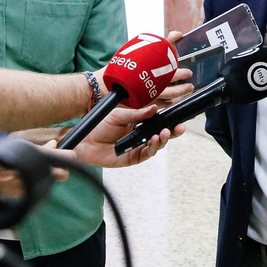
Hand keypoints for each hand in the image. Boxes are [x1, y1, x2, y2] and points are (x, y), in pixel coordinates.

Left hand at [47, 103, 183, 167]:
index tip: (179, 117)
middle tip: (180, 127)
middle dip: (173, 132)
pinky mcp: (133, 157)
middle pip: (162, 135)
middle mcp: (141, 135)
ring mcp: (138, 147)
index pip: (158, 122)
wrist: (86, 139)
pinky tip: (155, 140)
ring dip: (163, 139)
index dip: (169, 121)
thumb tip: (154, 109)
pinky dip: (152, 147)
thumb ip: (137, 114)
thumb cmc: (100, 125)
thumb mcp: (120, 115)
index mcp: (139, 123)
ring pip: (157, 145)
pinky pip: (146, 153)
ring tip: (164, 133)